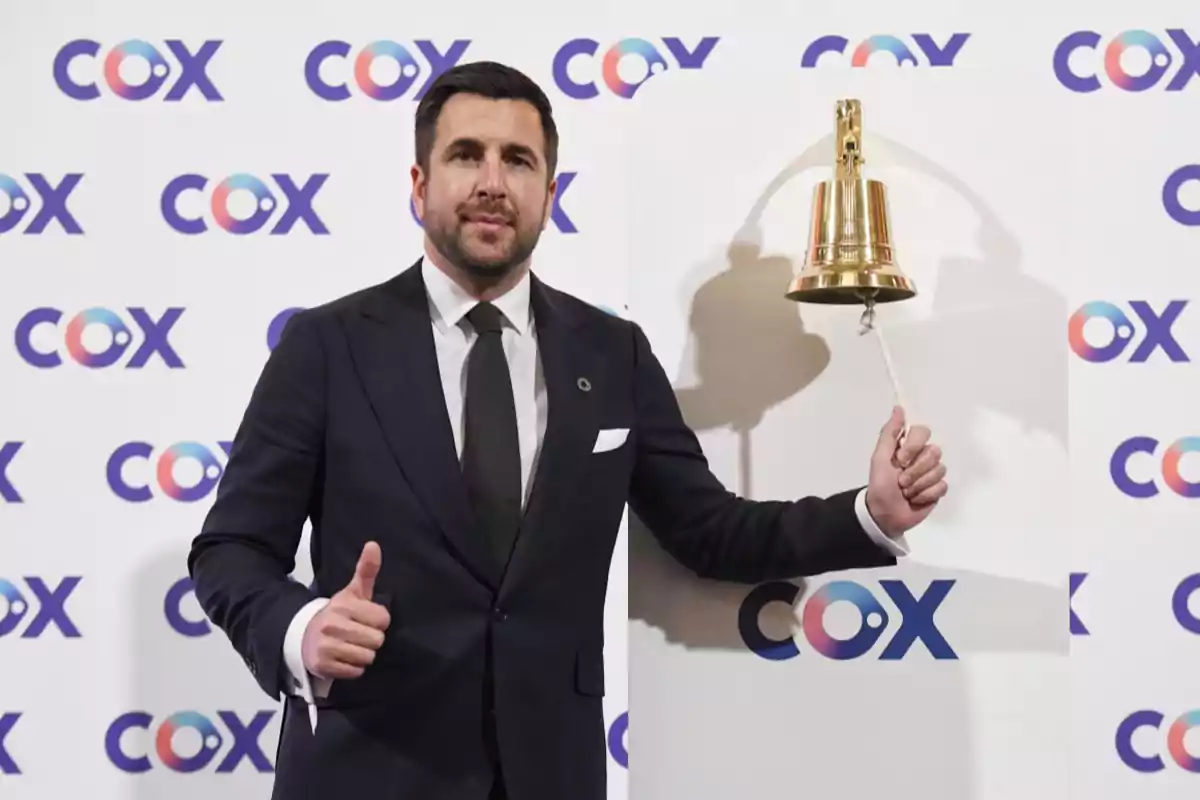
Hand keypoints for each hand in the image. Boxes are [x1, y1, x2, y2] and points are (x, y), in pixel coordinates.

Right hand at [301, 541, 390, 680]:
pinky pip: (356, 672)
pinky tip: (344, 658)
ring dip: (363, 654)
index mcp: (344, 605)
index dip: (378, 621)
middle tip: (358, 634)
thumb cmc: (337, 614)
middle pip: (377, 640)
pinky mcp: (323, 666)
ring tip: (351, 646)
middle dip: (371, 639)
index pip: (383, 619)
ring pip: (367, 657)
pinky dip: (353, 668)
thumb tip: (374, 544)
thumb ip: (366, 570)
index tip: (367, 619)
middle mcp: (334, 625)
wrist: (304, 635)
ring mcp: (327, 646)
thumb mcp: (352, 592)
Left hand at [865, 406, 947, 537]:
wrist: (884, 513)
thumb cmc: (880, 484)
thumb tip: (898, 408)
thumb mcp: (879, 457)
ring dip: (918, 484)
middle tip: (901, 481)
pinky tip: (915, 499)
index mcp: (908, 446)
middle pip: (934, 452)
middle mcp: (923, 456)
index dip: (914, 446)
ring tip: (906, 491)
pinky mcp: (938, 490)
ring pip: (939, 470)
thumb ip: (889, 433)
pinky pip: (942, 486)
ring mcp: (932, 473)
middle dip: (915, 470)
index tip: (900, 460)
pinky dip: (925, 495)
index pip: (923, 432)